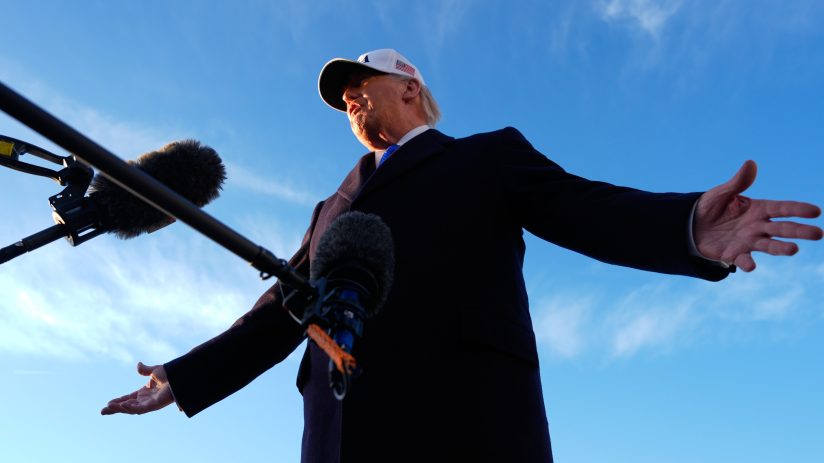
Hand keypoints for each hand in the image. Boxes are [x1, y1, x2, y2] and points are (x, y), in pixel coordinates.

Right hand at [101, 362, 174, 414]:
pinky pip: (141, 408)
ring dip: (120, 409)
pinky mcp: (155, 405)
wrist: (181, 374)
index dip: (118, 401)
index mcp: (145, 393)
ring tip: (108, 408)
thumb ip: (145, 370)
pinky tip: (122, 405)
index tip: (108, 403)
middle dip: (115, 409)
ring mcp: (150, 403)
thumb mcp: (155, 371)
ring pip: (132, 409)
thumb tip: (138, 365)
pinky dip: (131, 407)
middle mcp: (146, 399)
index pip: (128, 399)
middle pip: (127, 406)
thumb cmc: (171, 373)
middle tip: (102, 411)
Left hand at [694, 160, 822, 271]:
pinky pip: (743, 260)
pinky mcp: (734, 254)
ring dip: (781, 248)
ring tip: (794, 249)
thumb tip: (750, 163)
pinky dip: (747, 263)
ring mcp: (748, 241)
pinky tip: (751, 265)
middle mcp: (758, 226)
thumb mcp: (721, 193)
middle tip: (819, 234)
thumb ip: (737, 182)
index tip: (816, 211)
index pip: (782, 208)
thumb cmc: (710, 207)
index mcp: (758, 209)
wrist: (691, 226)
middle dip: (800, 231)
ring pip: (769, 245)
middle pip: (783, 229)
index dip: (798, 209)